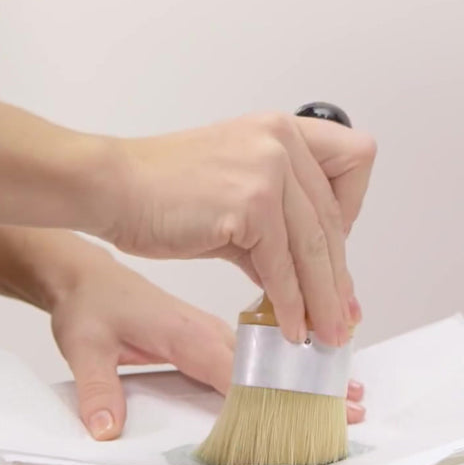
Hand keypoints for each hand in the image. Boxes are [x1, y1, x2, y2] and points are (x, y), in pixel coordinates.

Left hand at [50, 259, 366, 439]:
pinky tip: (311, 353)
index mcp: (183, 331)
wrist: (83, 273)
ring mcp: (212, 323)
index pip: (235, 368)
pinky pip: (259, 335)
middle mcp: (206, 325)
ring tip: (350, 379)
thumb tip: (105, 429)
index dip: (273, 392)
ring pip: (271, 340)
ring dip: (309, 357)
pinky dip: (289, 345)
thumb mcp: (81, 344)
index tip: (311, 409)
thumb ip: (96, 386)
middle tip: (355, 398)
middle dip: (311, 377)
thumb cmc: (87, 305)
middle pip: (269, 353)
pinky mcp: (211, 324)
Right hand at [106, 112, 375, 346]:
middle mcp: (282, 141)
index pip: (353, 163)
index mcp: (283, 130)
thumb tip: (312, 283)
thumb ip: (279, 231)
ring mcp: (268, 168)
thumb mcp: (237, 197)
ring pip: (315, 248)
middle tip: (342, 316)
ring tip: (326, 334)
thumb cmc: (162, 191)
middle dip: (338, 278)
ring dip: (324, 301)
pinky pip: (282, 266)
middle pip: (333, 221)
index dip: (350, 210)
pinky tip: (290, 327)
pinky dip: (290, 304)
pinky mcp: (251, 202)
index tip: (332, 249)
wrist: (111, 187)